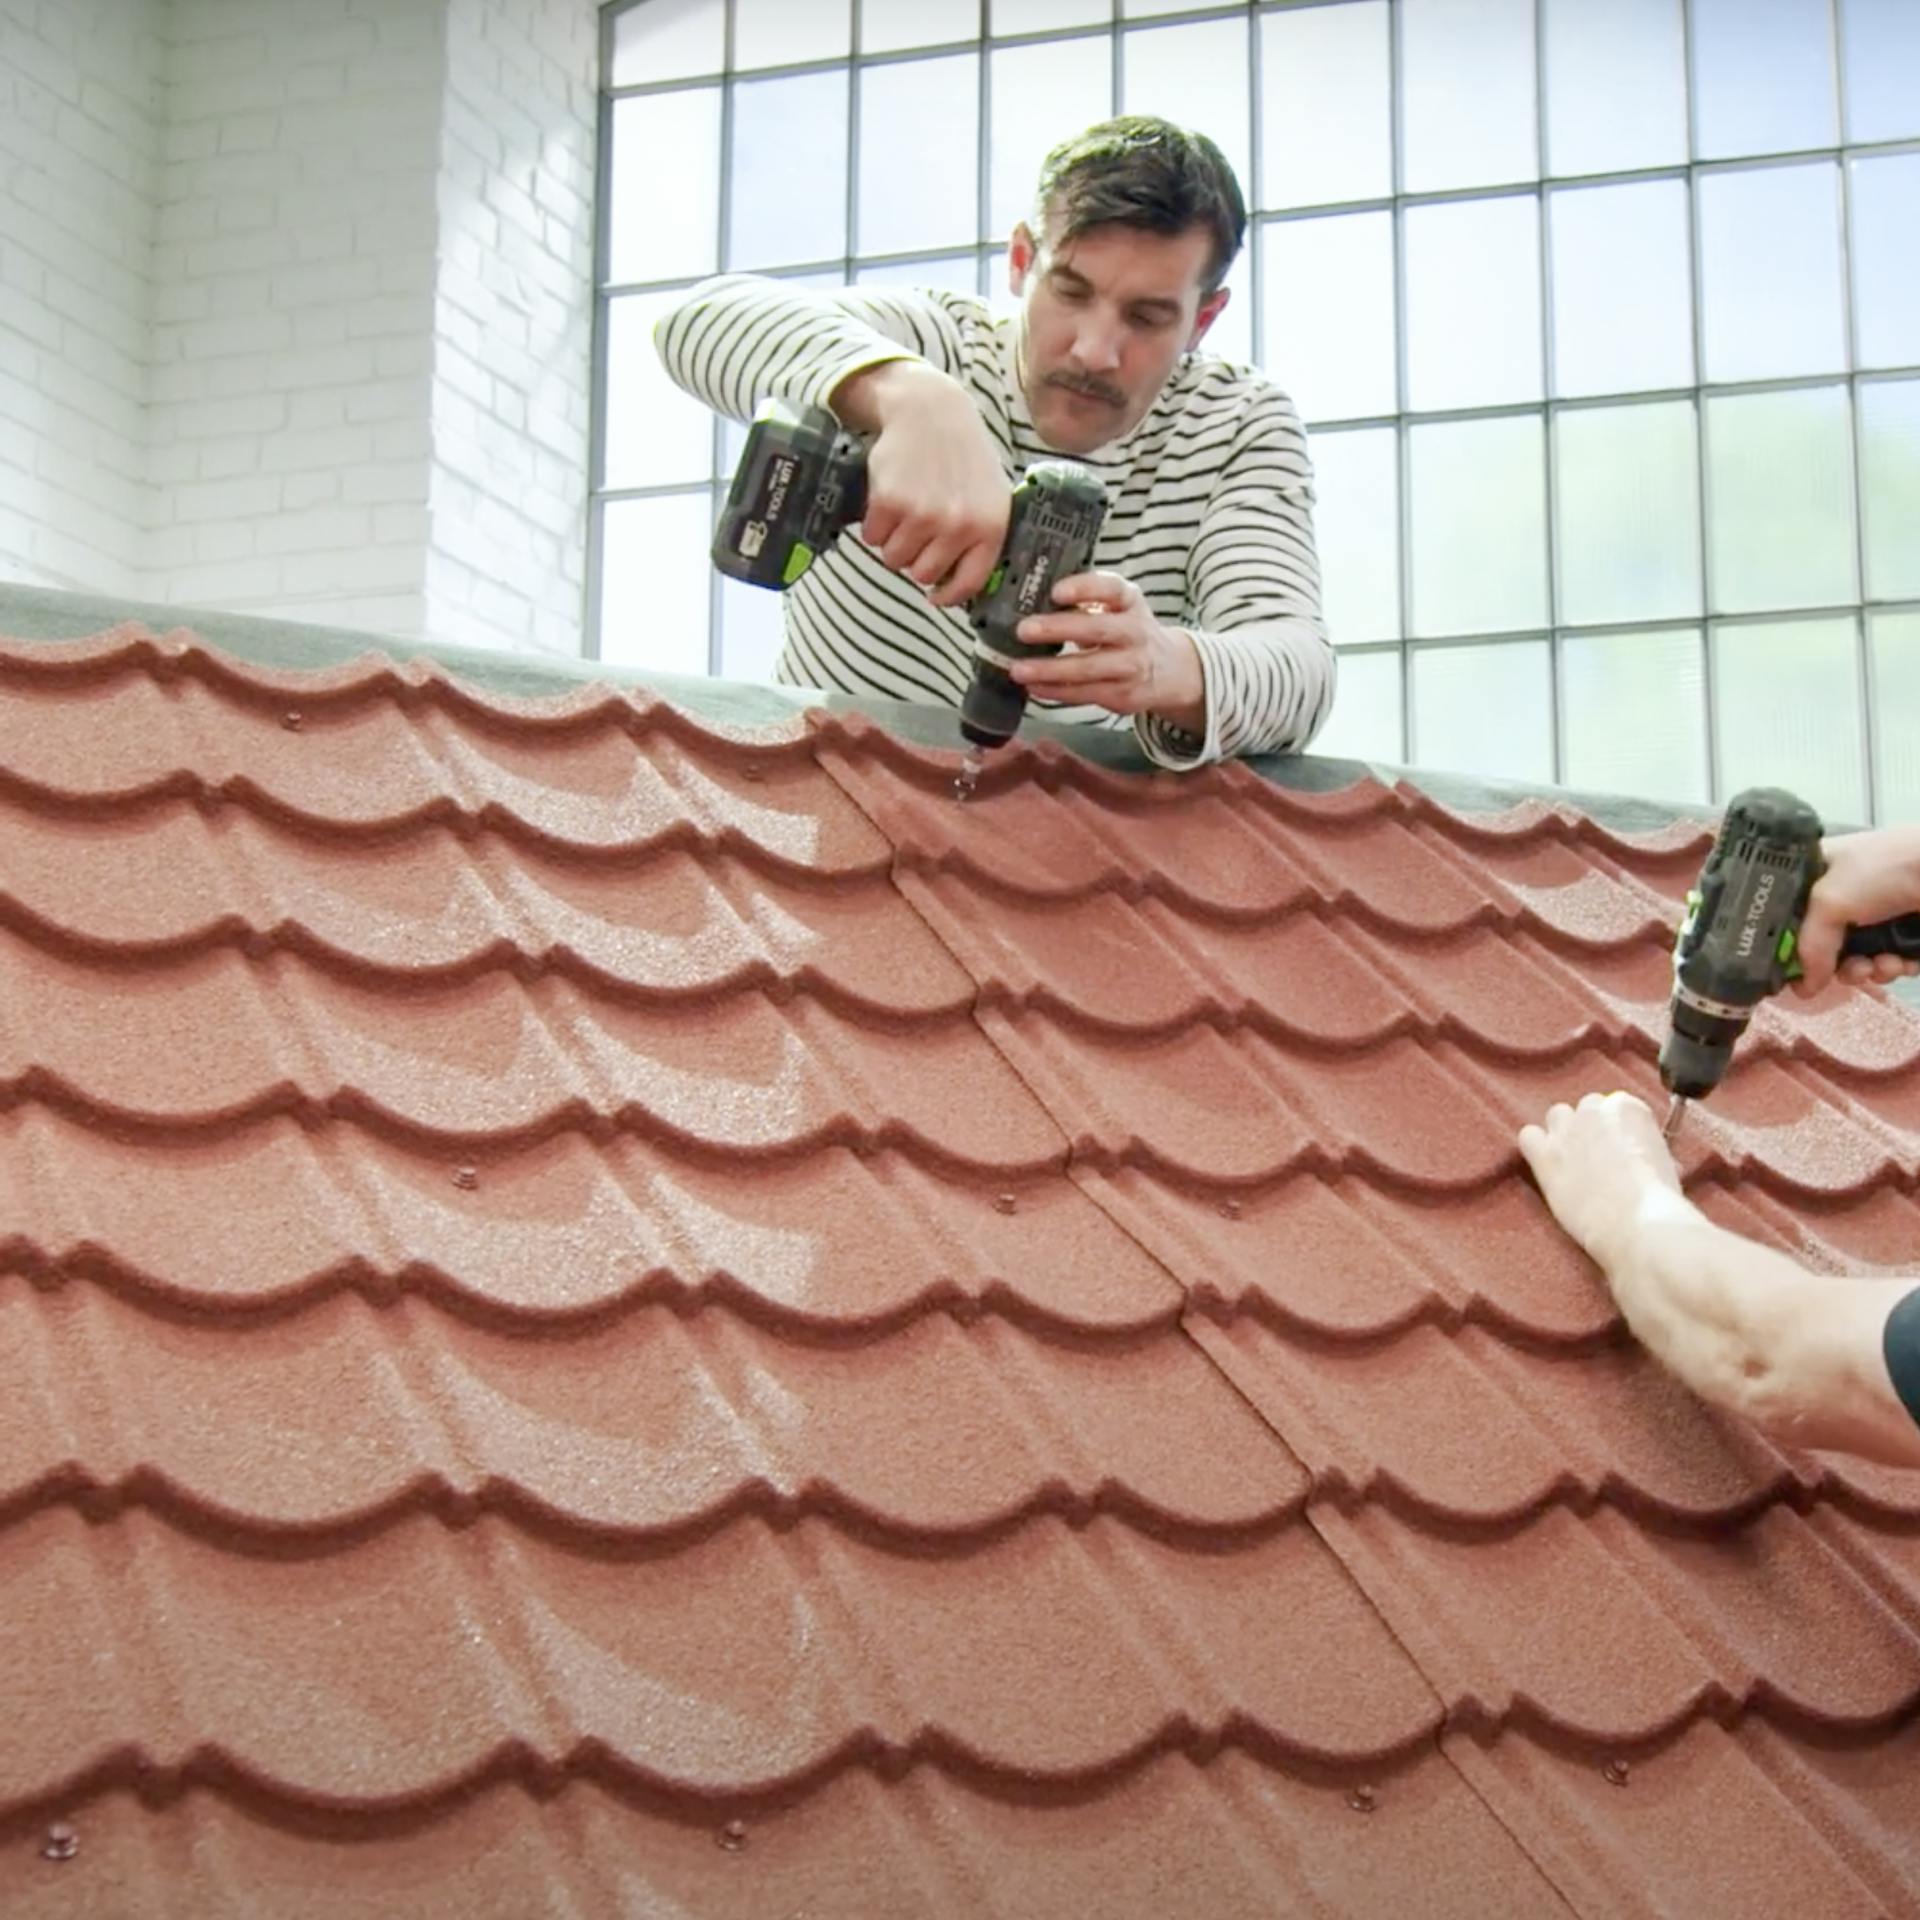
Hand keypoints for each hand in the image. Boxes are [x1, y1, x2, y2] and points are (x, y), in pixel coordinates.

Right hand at [830, 360, 1009, 606]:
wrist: (930, 410)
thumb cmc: (961, 456)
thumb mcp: (990, 494)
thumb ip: (981, 537)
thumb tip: (956, 585)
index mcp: (990, 526)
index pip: (969, 583)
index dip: (948, 595)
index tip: (935, 596)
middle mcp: (959, 525)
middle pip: (923, 574)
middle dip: (914, 559)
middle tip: (915, 533)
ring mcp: (924, 514)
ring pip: (894, 559)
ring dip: (892, 542)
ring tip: (902, 513)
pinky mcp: (891, 502)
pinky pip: (872, 538)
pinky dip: (873, 526)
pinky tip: (886, 501)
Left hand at [1010, 571, 1206, 733]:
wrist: (1169, 670)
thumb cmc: (1129, 631)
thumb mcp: (1118, 607)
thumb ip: (1087, 602)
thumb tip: (1034, 603)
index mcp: (1130, 602)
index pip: (1111, 588)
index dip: (1084, 588)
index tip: (1056, 592)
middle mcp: (1135, 632)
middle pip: (1096, 629)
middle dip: (1057, 629)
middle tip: (1024, 630)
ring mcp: (1131, 666)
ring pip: (1087, 668)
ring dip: (1049, 670)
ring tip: (1019, 669)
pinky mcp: (1123, 695)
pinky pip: (1084, 694)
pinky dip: (1055, 692)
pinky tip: (1034, 687)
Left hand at [1517, 1091, 1684, 1268]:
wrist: (1637, 1221)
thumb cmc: (1657, 1198)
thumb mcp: (1664, 1159)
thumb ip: (1644, 1145)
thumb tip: (1639, 1155)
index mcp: (1627, 1107)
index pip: (1617, 1106)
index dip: (1619, 1130)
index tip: (1623, 1148)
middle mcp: (1594, 1110)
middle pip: (1587, 1108)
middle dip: (1591, 1128)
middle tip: (1599, 1157)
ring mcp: (1566, 1130)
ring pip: (1557, 1117)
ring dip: (1564, 1132)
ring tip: (1574, 1161)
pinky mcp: (1544, 1155)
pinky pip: (1528, 1136)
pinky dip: (1536, 1146)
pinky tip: (1549, 1165)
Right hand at [1790, 824, 1919, 997]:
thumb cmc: (1881, 871)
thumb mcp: (1829, 902)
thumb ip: (1810, 948)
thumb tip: (1804, 990)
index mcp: (1816, 875)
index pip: (1788, 916)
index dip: (1786, 945)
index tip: (1786, 971)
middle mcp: (1843, 896)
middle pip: (1822, 945)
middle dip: (1834, 965)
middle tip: (1848, 969)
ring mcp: (1877, 916)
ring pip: (1857, 958)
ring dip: (1866, 970)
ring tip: (1880, 965)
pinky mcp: (1905, 933)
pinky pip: (1889, 962)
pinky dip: (1893, 968)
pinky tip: (1900, 962)